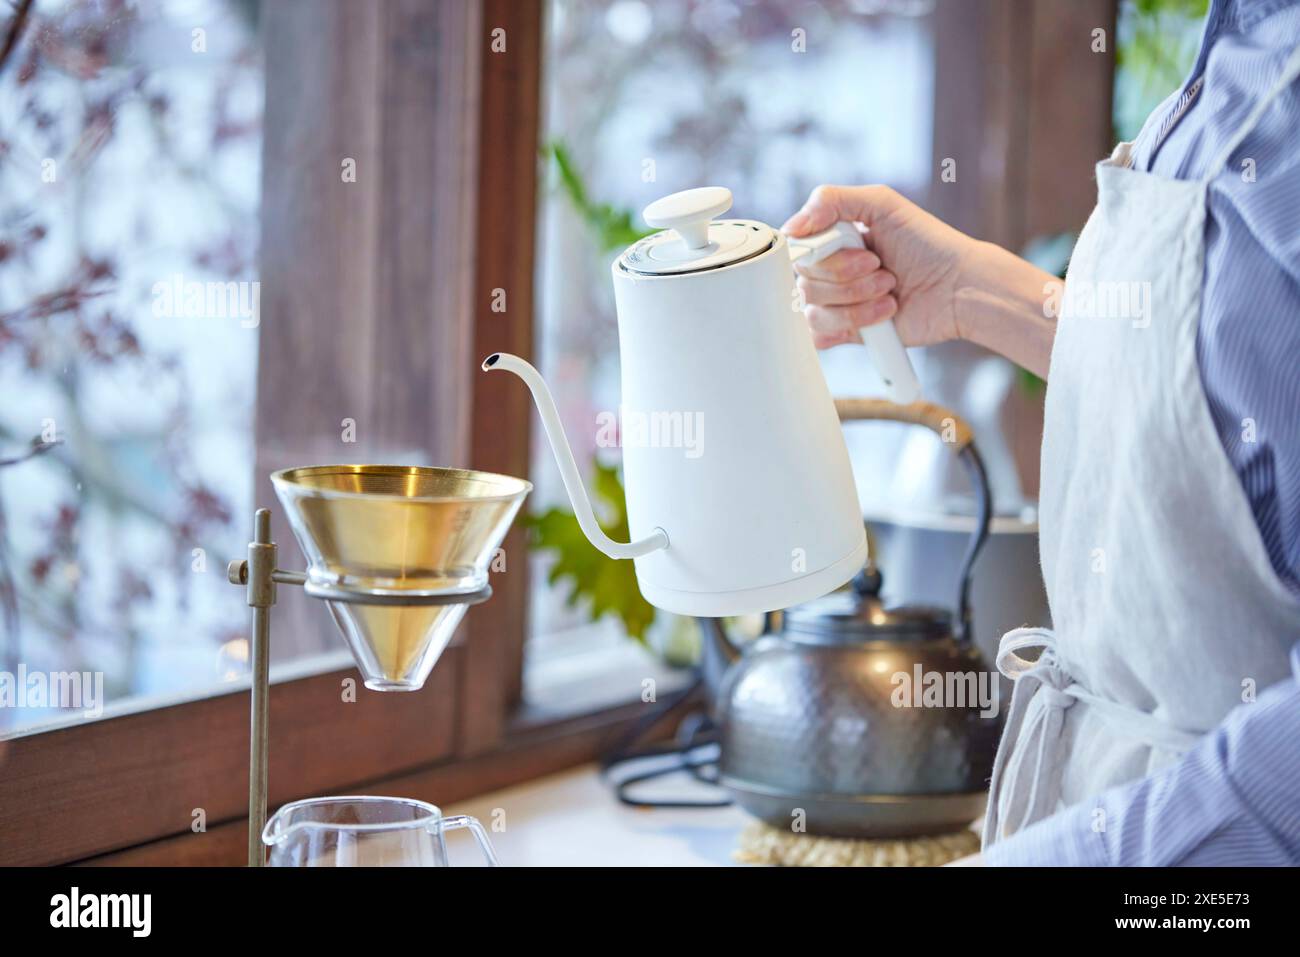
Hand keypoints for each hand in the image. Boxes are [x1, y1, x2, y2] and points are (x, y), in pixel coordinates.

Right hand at [784, 185, 978, 349]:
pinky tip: (879, 317)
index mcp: (833, 240)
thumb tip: (790, 228)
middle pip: (805, 283)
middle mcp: (831, 271)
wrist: (959, 288)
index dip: (826, 259)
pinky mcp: (847, 332)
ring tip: (891, 293)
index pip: (799, 251)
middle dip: (850, 281)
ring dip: (858, 304)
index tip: (865, 255)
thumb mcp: (882, 203)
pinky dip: (850, 327)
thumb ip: (831, 201)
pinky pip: (820, 336)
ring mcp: (838, 303)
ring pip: (814, 312)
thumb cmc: (929, 244)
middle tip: (885, 271)